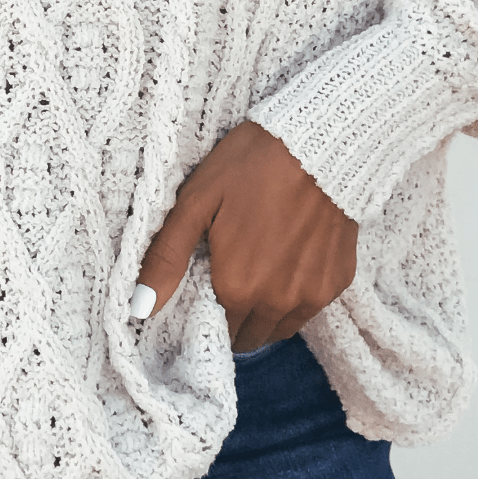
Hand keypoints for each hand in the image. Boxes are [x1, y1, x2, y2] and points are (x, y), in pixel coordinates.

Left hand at [131, 121, 357, 351]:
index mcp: (237, 287)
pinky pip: (311, 307)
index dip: (207, 313)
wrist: (320, 142)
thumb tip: (139, 307)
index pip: (216, 331)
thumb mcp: (197, 202)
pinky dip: (296, 296)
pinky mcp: (338, 281)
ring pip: (280, 327)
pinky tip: (288, 261)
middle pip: (249, 336)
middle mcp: (277, 301)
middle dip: (234, 317)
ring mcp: (312, 294)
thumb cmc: (251, 166)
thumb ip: (167, 257)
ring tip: (257, 273)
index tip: (206, 287)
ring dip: (265, 313)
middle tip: (230, 278)